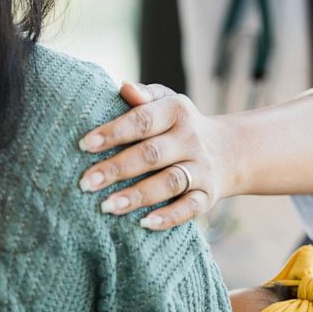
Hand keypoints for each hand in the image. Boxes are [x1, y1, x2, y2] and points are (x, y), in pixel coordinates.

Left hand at [77, 82, 235, 230]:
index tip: (83, 145)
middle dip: (118, 168)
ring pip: (170, 182)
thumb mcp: (166, 103)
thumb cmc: (178, 126)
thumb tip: (124, 87)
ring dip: (138, 195)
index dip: (114, 132)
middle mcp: (191, 140)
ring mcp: (202, 169)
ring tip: (106, 206)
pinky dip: (169, 217)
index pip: (143, 120)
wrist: (228, 152)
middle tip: (86, 183)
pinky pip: (191, 208)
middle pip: (152, 154)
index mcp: (177, 112)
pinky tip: (144, 224)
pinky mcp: (208, 195)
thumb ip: (144, 96)